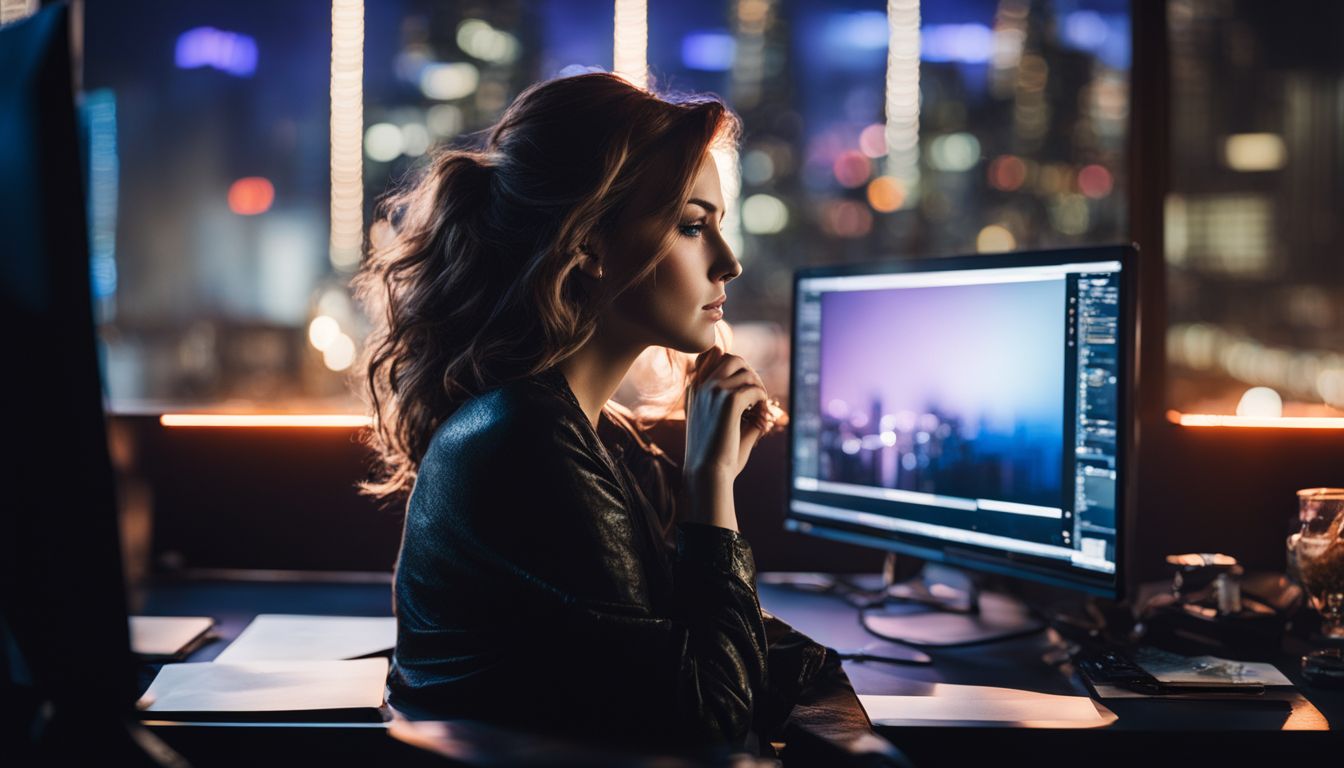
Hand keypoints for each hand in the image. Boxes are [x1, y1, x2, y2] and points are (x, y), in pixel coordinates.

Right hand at [683, 347, 772, 483]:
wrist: (707, 474)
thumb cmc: (715, 454)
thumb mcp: (718, 421)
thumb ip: (735, 401)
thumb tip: (760, 391)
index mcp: (694, 389)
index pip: (713, 356)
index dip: (735, 369)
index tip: (744, 392)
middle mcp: (701, 385)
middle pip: (733, 358)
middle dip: (750, 374)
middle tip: (756, 398)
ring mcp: (713, 391)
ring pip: (746, 371)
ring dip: (758, 388)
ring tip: (759, 410)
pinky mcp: (728, 401)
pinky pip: (755, 390)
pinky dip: (762, 402)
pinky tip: (759, 418)